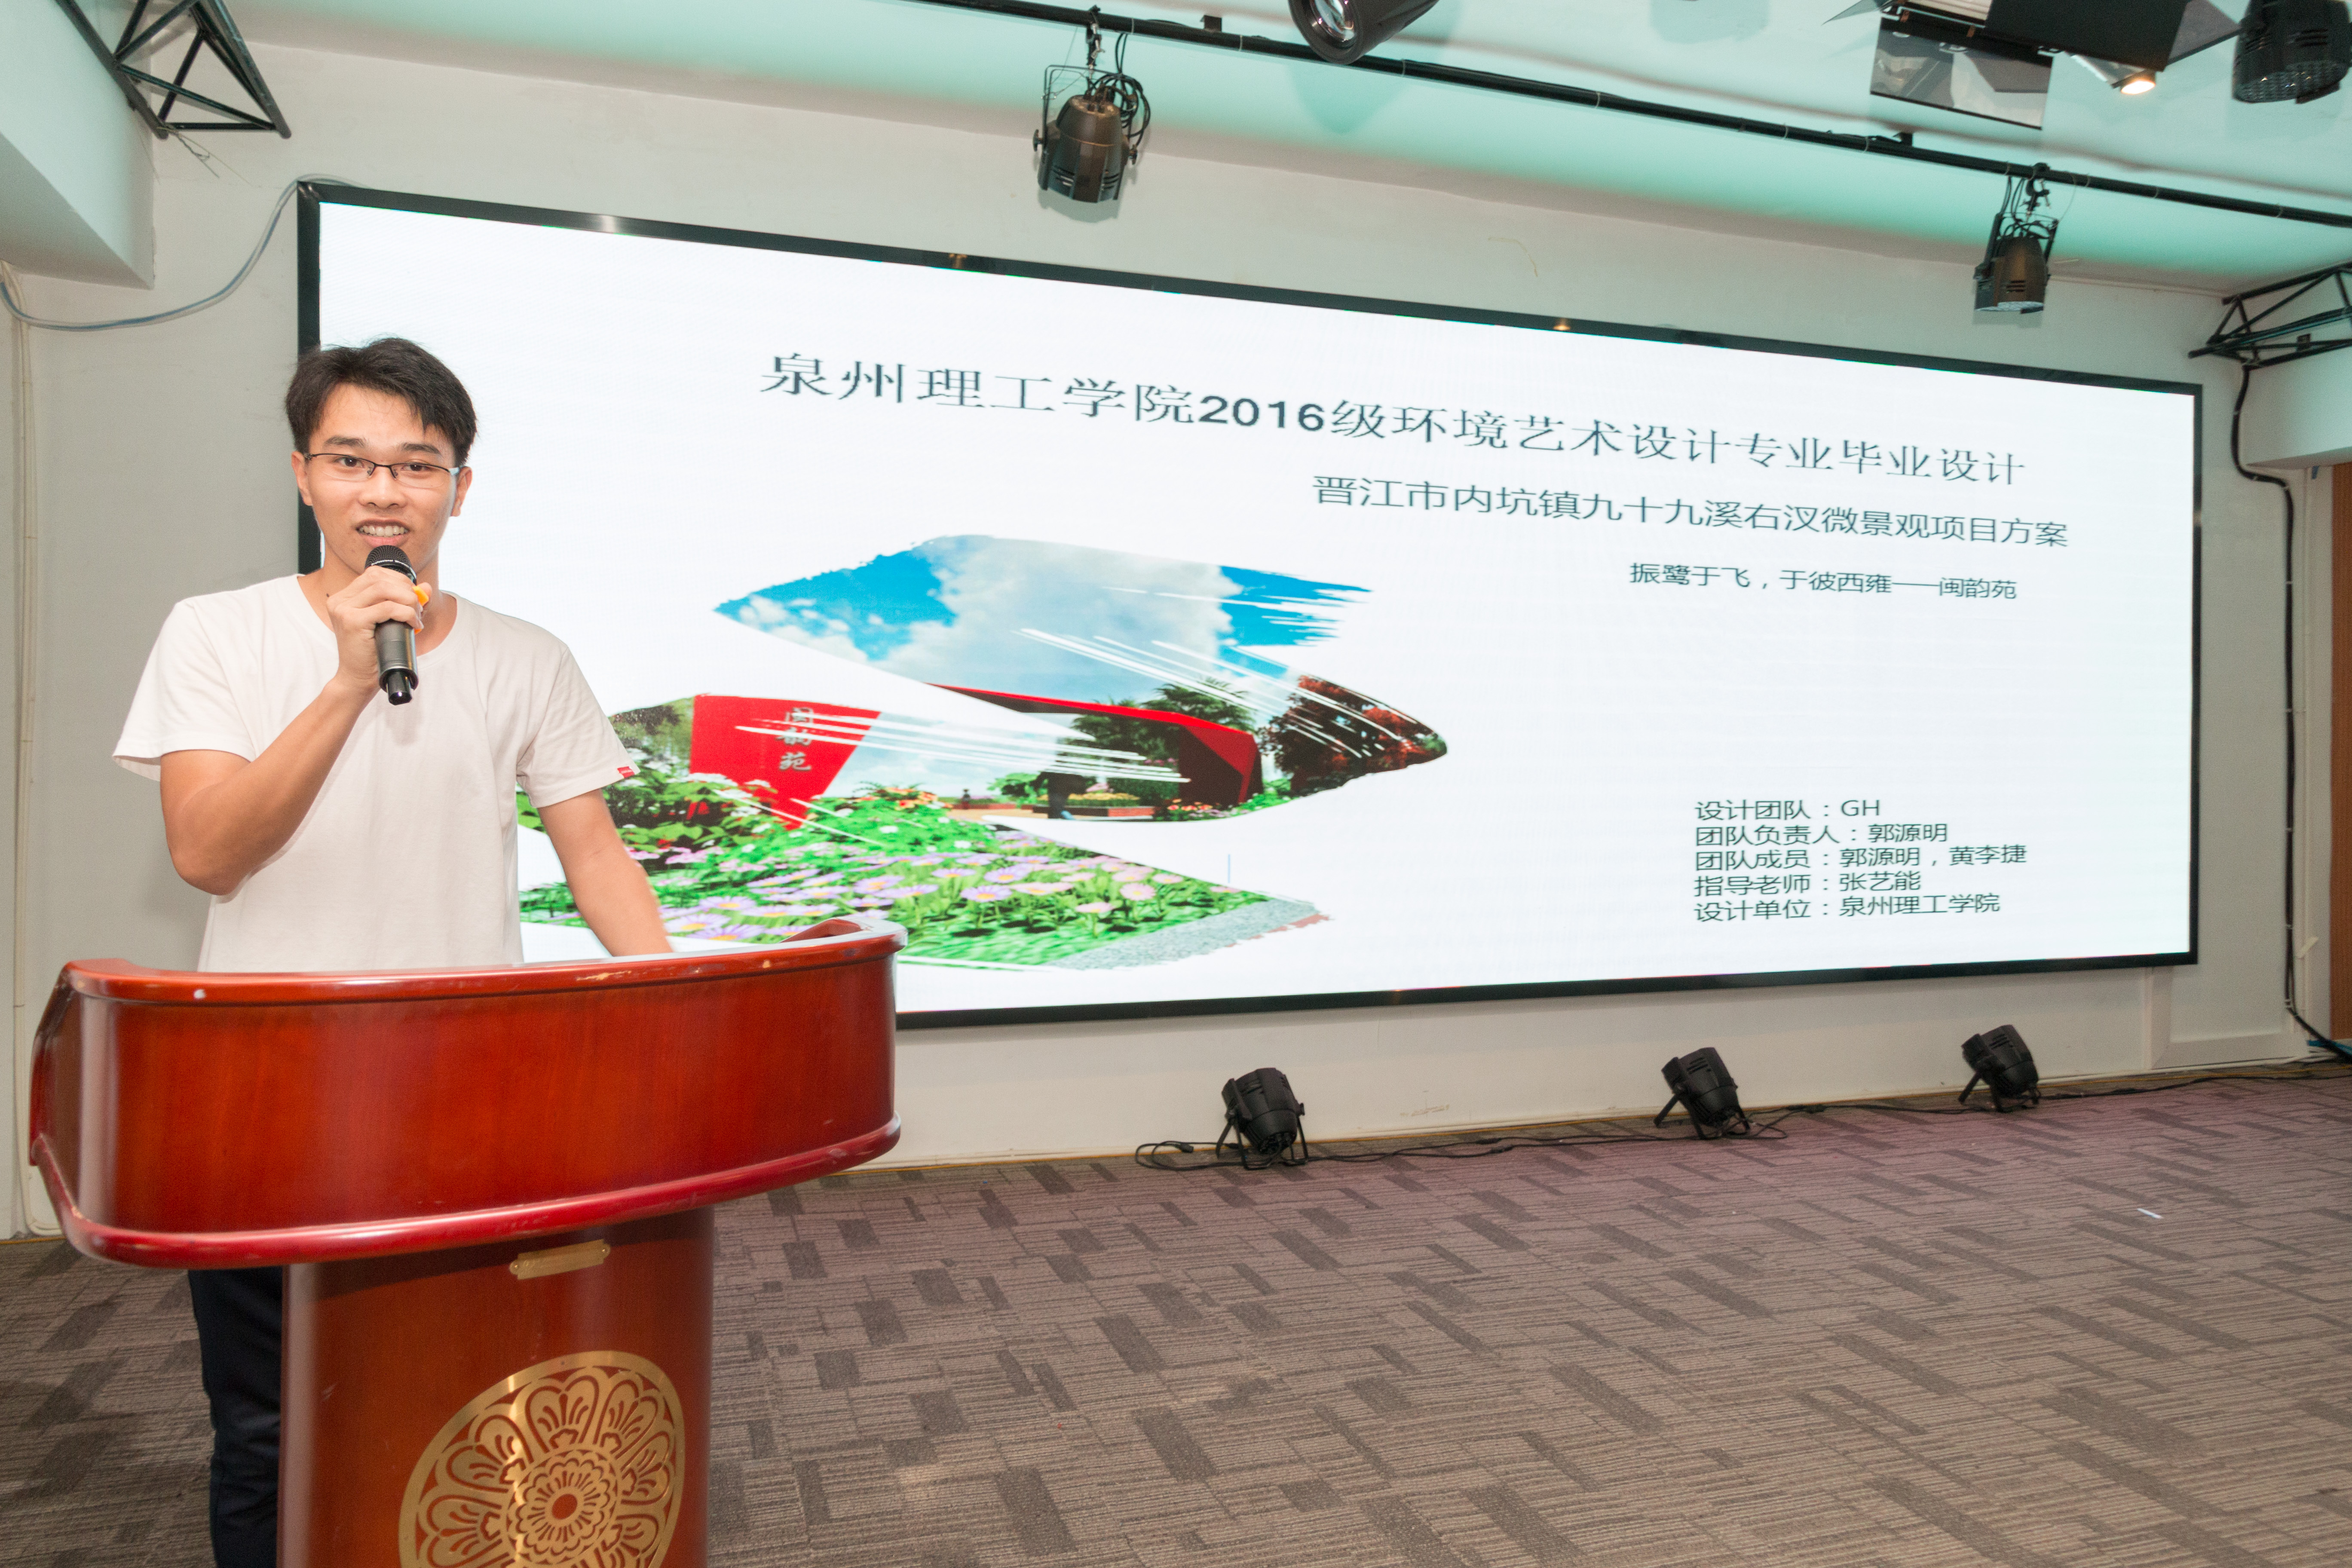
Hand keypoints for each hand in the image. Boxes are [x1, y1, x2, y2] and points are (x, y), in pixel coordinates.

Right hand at [323, 566, 429, 695]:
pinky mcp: (352, 621)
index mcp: (344, 597)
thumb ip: (406, 602)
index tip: (413, 596)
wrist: (358, 679)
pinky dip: (407, 614)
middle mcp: (340, 600)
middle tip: (418, 609)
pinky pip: (388, 608)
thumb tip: (427, 587)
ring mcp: (343, 610)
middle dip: (406, 590)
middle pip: (380, 578)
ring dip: (408, 601)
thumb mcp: (391, 622)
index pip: (374, 574)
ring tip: (416, 617)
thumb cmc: (374, 652)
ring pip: (384, 589)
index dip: (399, 580)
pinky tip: (414, 625)